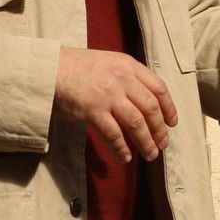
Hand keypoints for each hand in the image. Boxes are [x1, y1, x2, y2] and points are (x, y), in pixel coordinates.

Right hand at [53, 47, 178, 163]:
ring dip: (146, 142)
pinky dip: (121, 148)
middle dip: (160, 130)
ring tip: (150, 154)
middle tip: (163, 144)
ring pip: (136, 123)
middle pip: (150, 108)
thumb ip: (126, 76)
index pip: (159, 88)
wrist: (48, 68)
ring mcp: (108, 95)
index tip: (172, 123)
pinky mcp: (92, 110)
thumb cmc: (76, 66)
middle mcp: (122, 79)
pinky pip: (113, 134)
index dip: (169, 108)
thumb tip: (143, 99)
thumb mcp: (108, 62)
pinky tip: (125, 157)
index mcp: (128, 65)